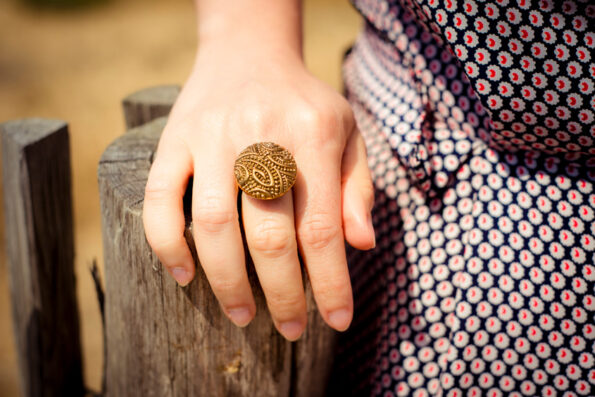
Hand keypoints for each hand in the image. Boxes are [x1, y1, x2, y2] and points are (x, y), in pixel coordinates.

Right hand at [143, 40, 374, 340]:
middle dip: (282, 294)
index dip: (330, 282)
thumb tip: (362, 246)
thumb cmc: (303, 103)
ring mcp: (211, 138)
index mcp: (312, 135)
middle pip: (269, 234)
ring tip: (243, 316)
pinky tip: (184, 275)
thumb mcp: (346, 134)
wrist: (248, 53)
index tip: (336, 321)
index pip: (322, 227)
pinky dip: (166, 243)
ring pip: (214, 224)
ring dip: (227, 281)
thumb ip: (358, 188)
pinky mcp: (174, 139)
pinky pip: (159, 199)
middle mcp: (260, 136)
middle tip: (290, 329)